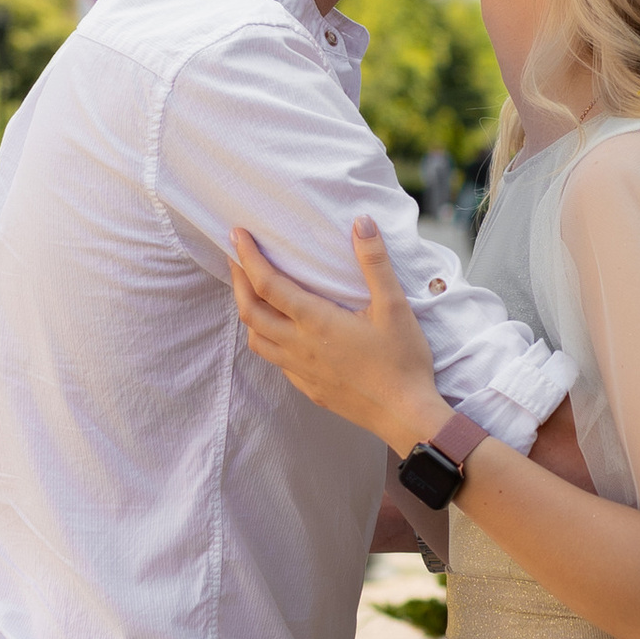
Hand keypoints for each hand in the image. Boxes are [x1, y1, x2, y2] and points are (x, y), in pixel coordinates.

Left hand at [232, 219, 449, 454]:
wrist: (404, 415)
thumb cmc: (402, 361)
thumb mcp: (394, 306)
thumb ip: (374, 263)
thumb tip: (361, 222)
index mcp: (316, 322)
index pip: (268, 284)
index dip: (248, 257)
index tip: (237, 235)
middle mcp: (299, 346)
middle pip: (250, 311)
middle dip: (238, 281)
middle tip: (235, 258)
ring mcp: (301, 370)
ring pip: (256, 339)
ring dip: (247, 312)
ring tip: (250, 293)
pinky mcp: (309, 388)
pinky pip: (275, 361)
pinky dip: (267, 340)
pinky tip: (280, 334)